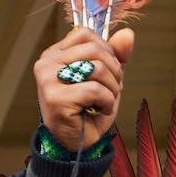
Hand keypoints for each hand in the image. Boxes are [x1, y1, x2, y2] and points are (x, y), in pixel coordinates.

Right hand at [35, 27, 134, 151]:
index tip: (109, 71)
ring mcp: (47, 79)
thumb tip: (128, 33)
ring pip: (96, 68)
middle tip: (113, 89)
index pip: (86, 34)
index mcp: (56, 54)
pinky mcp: (55, 98)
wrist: (79, 142)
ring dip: (112, 88)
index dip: (107, 51)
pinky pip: (94, 90)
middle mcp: (47, 63)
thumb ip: (116, 56)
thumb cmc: (90, 109)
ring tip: (105, 101)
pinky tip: (100, 111)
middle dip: (114, 71)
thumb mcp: (107, 79)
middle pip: (94, 50)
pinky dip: (107, 102)